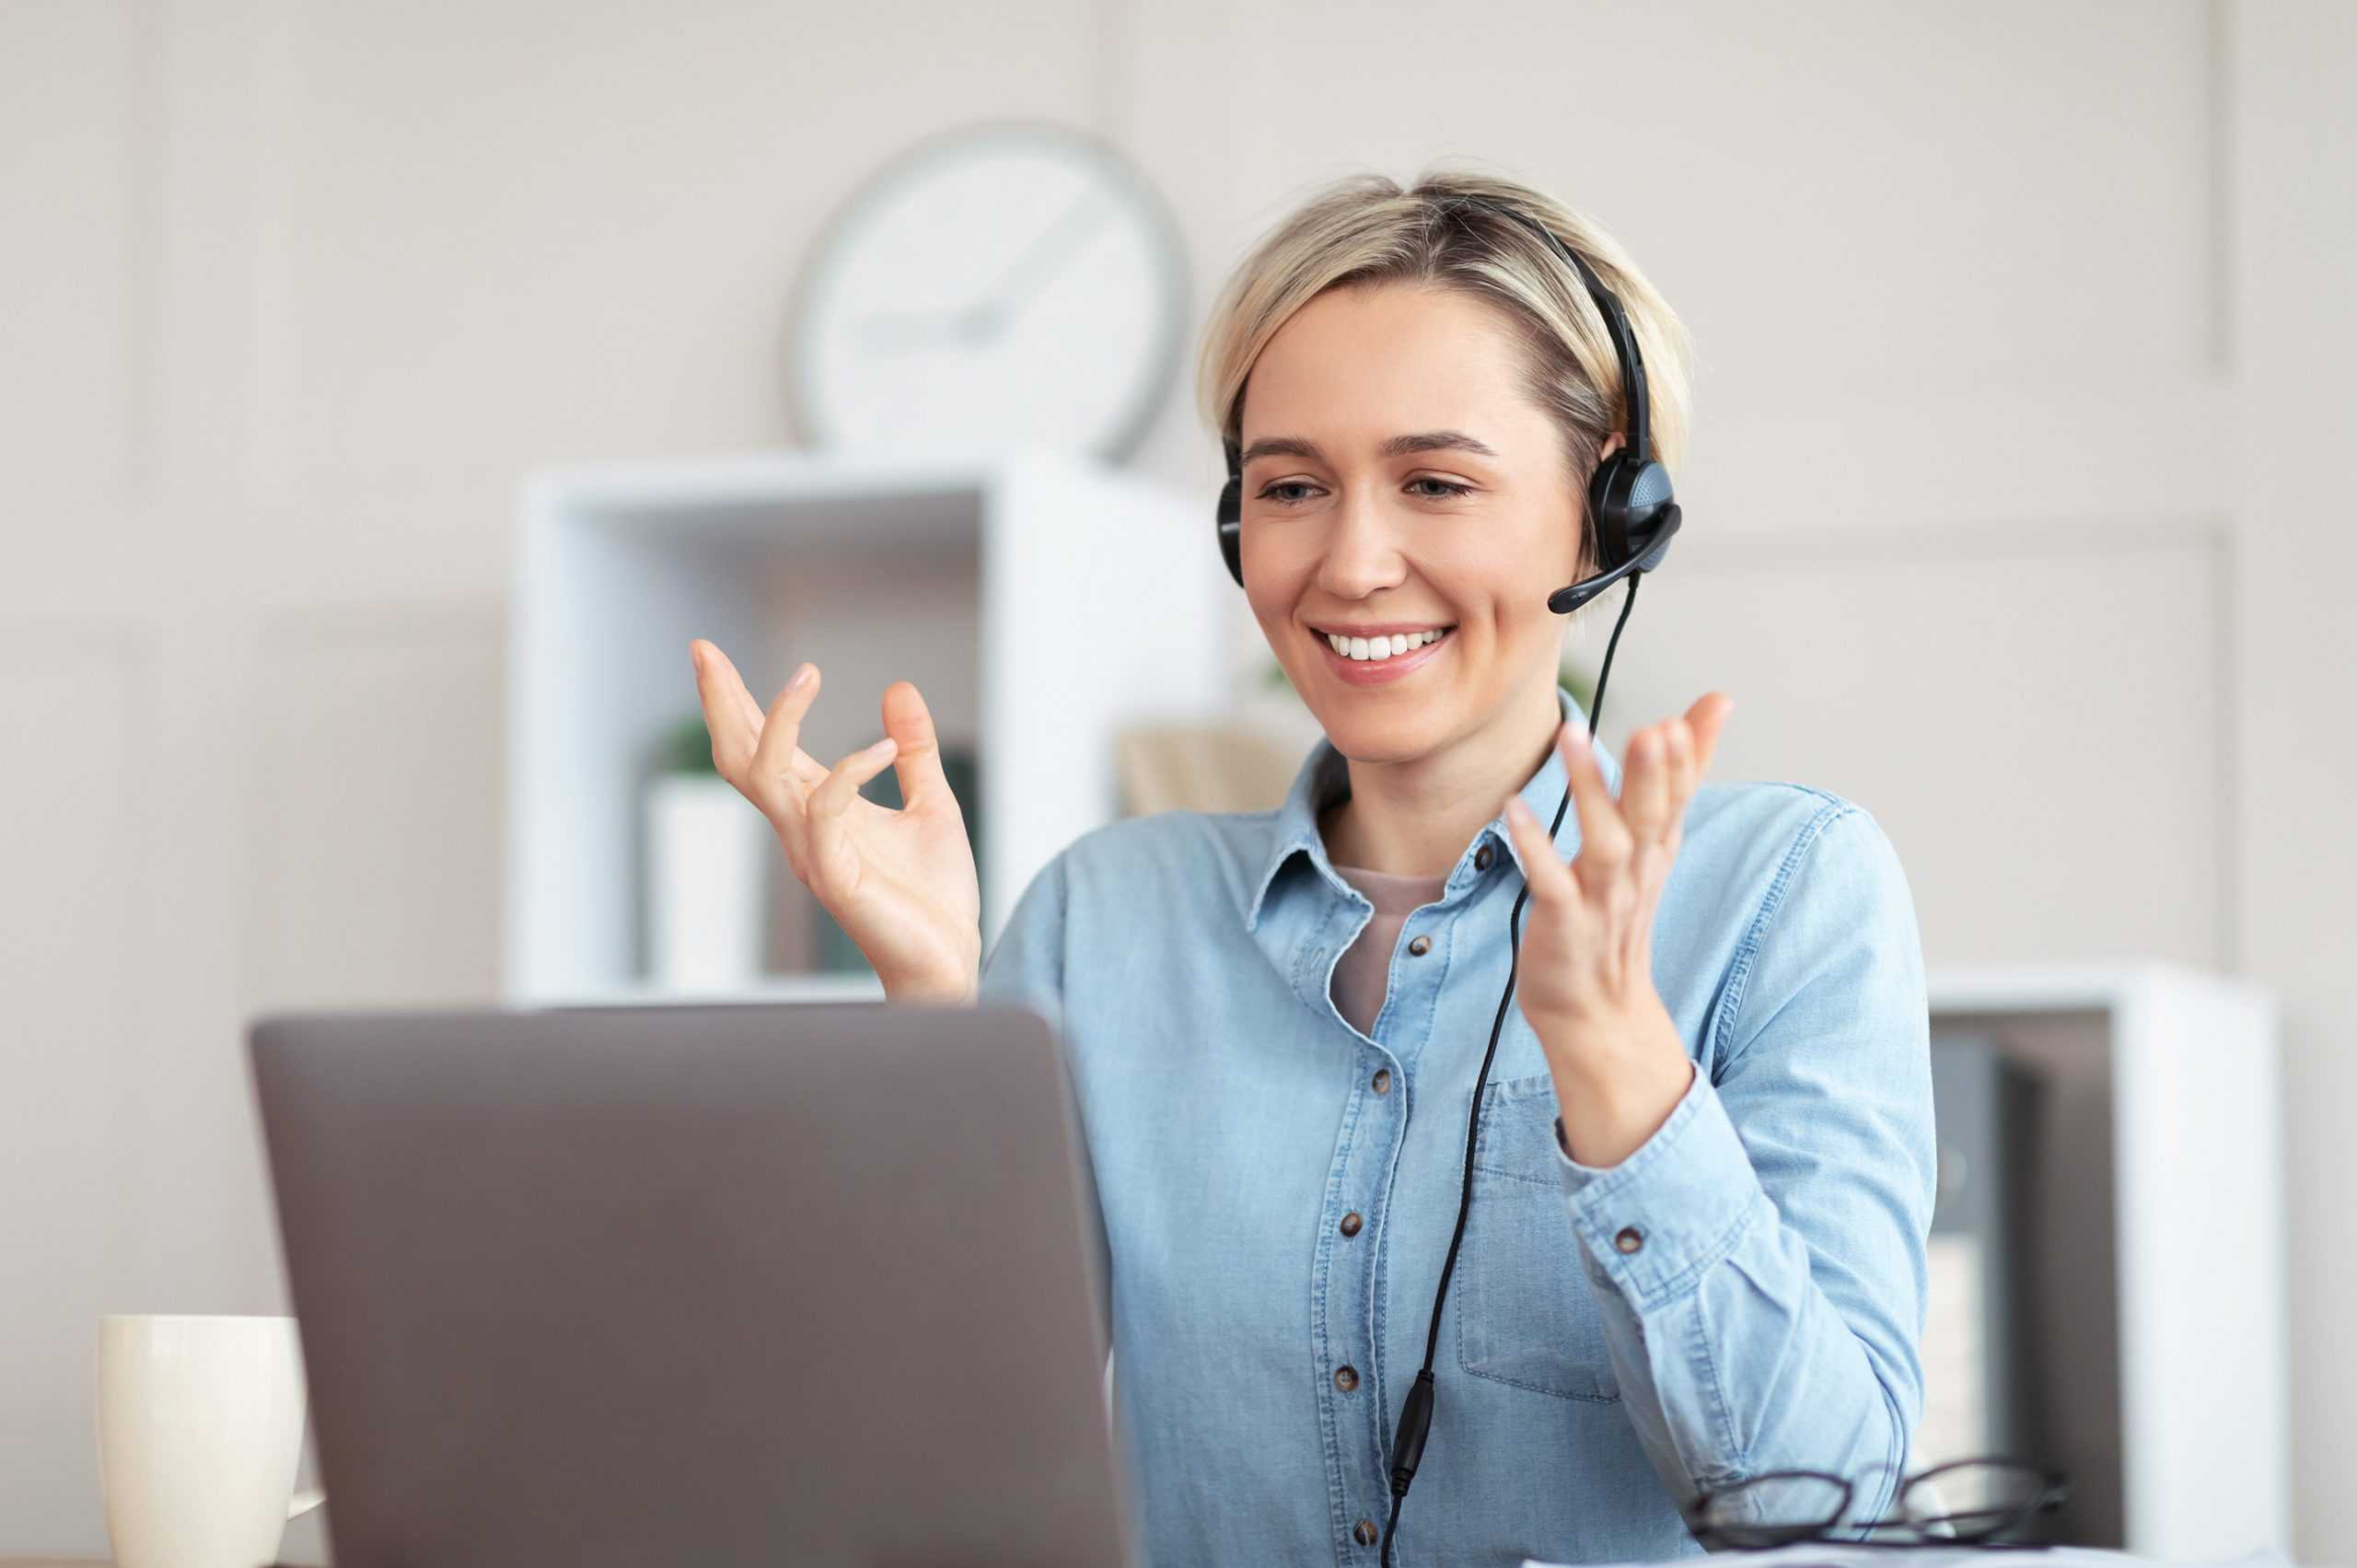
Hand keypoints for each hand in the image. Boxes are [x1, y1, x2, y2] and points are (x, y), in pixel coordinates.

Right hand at [689, 640, 981, 1000]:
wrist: (951, 962)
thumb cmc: (933, 896)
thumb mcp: (932, 804)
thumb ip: (913, 751)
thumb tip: (898, 688)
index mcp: (816, 810)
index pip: (761, 748)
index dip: (736, 701)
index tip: (710, 653)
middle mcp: (802, 829)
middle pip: (739, 758)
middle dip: (720, 702)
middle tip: (703, 649)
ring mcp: (812, 853)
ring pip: (766, 777)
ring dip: (778, 720)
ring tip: (807, 672)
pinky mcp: (836, 878)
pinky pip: (824, 810)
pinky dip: (848, 770)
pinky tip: (882, 747)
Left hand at [1499, 692, 1734, 1162]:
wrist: (1596, 1009)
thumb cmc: (1619, 910)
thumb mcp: (1658, 839)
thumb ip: (1682, 769)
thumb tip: (1717, 703)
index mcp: (1659, 847)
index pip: (1681, 797)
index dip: (1688, 758)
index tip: (1697, 712)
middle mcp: (1637, 870)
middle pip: (1653, 817)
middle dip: (1655, 773)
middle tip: (1656, 727)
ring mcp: (1601, 898)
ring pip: (1605, 843)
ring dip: (1592, 791)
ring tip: (1573, 737)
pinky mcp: (1564, 922)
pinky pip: (1549, 881)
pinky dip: (1534, 846)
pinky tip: (1514, 808)